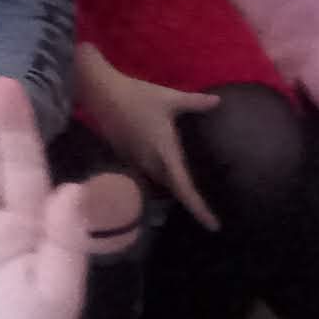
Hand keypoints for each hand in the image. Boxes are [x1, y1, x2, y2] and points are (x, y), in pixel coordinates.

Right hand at [71, 46, 222, 228]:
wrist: (99, 91)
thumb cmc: (136, 95)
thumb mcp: (169, 98)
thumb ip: (195, 103)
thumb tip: (219, 102)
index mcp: (165, 152)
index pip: (184, 188)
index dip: (199, 208)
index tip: (214, 226)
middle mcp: (150, 162)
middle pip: (172, 191)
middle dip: (189, 203)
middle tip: (207, 212)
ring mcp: (135, 160)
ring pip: (159, 183)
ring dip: (173, 191)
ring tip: (189, 194)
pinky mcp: (125, 154)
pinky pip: (147, 173)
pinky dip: (160, 177)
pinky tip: (166, 171)